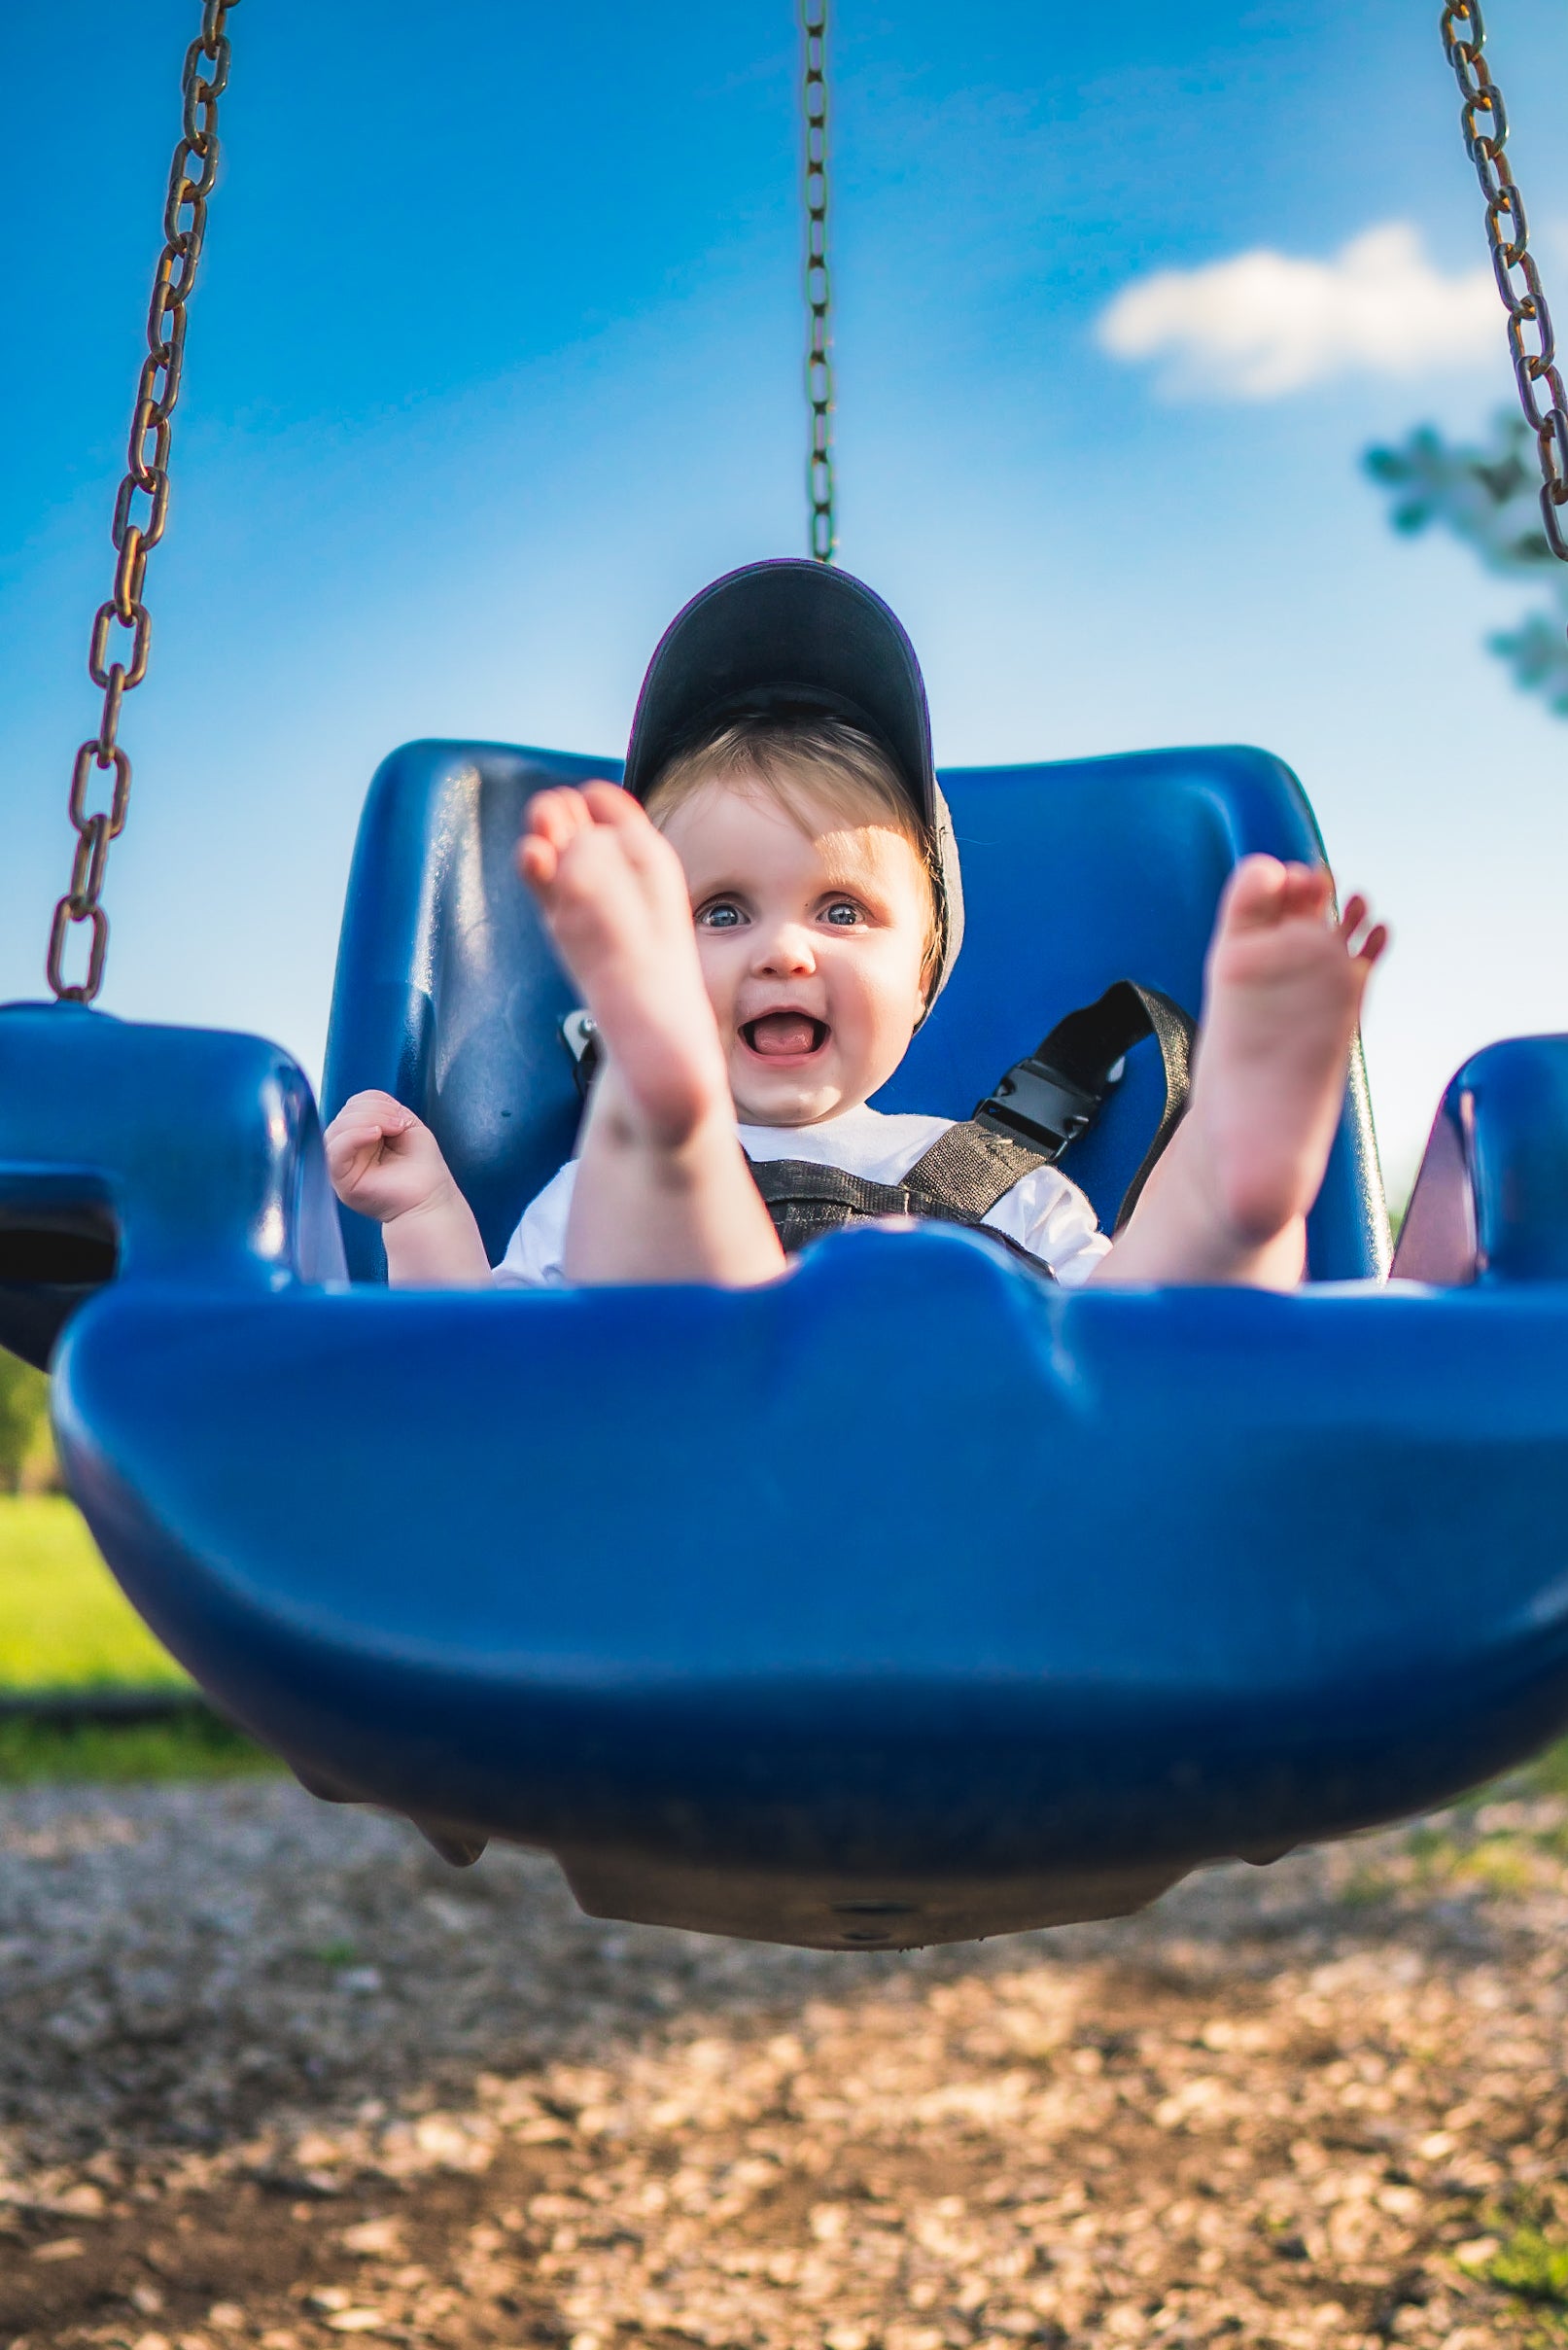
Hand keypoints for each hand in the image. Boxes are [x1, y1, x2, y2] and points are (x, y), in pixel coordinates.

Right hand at [324, 1090, 455, 1224]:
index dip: (375, 1101)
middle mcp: (348, 1149)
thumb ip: (386, 1110)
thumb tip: (367, 1106)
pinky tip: (375, 1134)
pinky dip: (354, 1136)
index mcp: (362, 1136)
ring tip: (394, 1129)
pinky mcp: (341, 1180)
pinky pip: (335, 1151)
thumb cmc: (423, 1168)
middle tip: (400, 1124)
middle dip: (374, 1110)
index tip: (401, 1116)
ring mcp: (343, 1165)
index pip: (354, 1105)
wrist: (430, 1200)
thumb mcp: (408, 1126)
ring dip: (368, 1119)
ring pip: (336, 1129)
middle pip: (344, 1114)